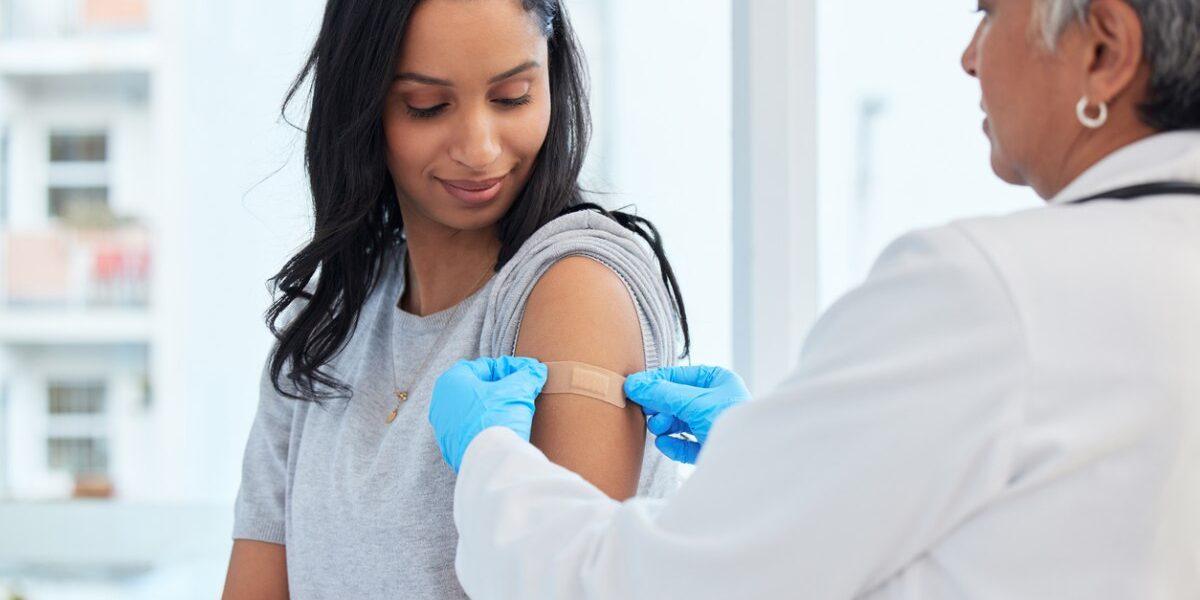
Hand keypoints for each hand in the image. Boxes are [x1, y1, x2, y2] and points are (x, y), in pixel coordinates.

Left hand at [429, 356, 547, 473]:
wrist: (490, 463)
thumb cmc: (497, 419)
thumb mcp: (518, 391)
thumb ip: (527, 376)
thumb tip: (536, 371)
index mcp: (451, 381)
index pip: (485, 366)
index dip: (510, 369)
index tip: (527, 374)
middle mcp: (442, 403)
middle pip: (478, 388)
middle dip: (501, 389)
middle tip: (522, 392)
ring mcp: (444, 428)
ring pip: (474, 410)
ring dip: (494, 409)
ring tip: (516, 412)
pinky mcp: (452, 448)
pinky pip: (472, 430)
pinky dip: (487, 427)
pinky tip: (504, 430)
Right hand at [623, 365, 751, 463]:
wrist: (751, 461)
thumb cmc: (731, 423)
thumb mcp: (694, 402)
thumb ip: (662, 393)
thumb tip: (634, 384)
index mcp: (718, 381)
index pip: (678, 376)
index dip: (655, 382)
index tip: (633, 388)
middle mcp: (716, 401)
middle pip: (676, 400)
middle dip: (660, 407)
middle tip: (645, 412)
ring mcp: (712, 425)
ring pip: (679, 422)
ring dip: (664, 425)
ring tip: (658, 428)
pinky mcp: (709, 448)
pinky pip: (685, 444)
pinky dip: (673, 444)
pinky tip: (664, 444)